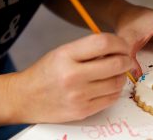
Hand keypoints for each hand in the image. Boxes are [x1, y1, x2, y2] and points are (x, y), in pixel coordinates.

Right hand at [8, 33, 132, 122]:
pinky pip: (111, 98)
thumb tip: (117, 48)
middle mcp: (73, 76)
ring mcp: (79, 96)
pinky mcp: (83, 110)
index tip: (122, 45)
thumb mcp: (62, 52)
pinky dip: (115, 90)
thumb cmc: (45, 72)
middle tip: (125, 58)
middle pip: (116, 63)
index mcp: (66, 55)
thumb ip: (88, 49)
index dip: (119, 42)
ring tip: (116, 72)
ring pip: (117, 82)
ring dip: (122, 75)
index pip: (103, 43)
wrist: (25, 98)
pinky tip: (109, 85)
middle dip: (126, 59)